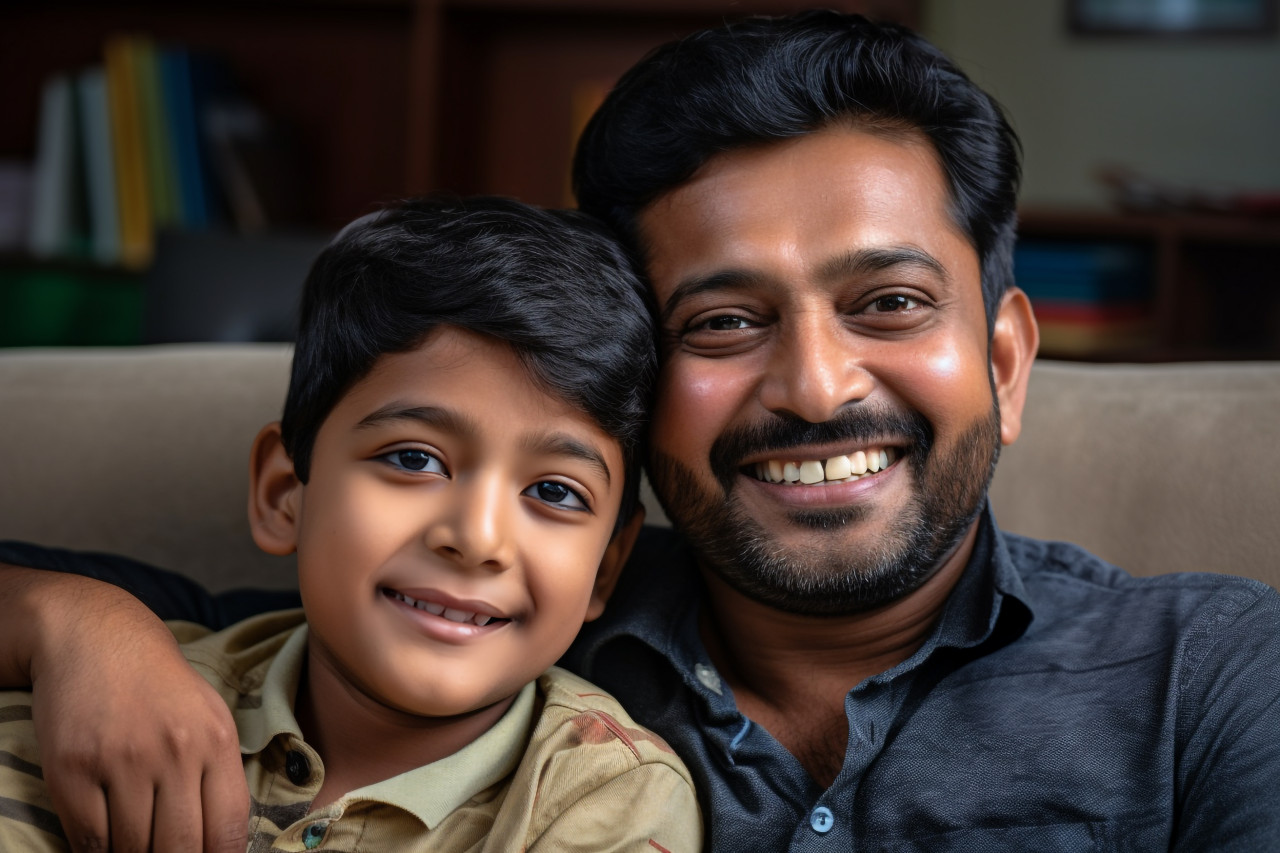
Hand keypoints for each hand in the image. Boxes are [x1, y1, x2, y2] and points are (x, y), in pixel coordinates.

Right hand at [5, 566, 249, 851]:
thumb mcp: (209, 715)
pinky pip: (88, 838)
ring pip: (132, 849)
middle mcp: (173, 752)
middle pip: (180, 847)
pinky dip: (96, 852)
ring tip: (137, 848)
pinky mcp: (72, 768)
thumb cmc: (159, 685)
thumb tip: (227, 841)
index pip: (228, 829)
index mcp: (216, 741)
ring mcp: (121, 761)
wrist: (97, 638)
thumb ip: (221, 772)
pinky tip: (105, 844)